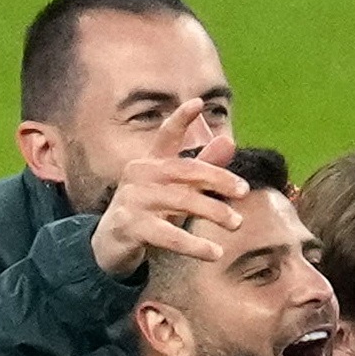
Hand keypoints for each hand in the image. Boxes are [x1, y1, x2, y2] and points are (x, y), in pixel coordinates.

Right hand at [90, 105, 249, 273]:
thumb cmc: (149, 212)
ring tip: (237, 223)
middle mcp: (140, 175)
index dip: (181, 119)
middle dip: (218, 179)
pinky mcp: (130, 226)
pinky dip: (195, 245)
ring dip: (213, 212)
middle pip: (186, 171)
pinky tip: (215, 253)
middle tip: (244, 191)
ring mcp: (133, 199)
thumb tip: (229, 141)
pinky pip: (169, 235)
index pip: (166, 136)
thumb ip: (202, 166)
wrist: (110, 245)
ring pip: (182, 202)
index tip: (197, 102)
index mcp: (151, 162)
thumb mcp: (176, 189)